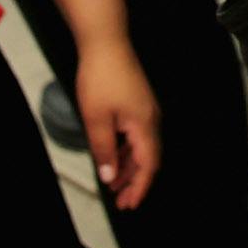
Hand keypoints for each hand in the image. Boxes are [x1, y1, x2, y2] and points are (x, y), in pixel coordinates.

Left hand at [71, 37, 160, 208]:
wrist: (106, 42)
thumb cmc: (101, 78)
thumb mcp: (96, 119)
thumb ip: (104, 150)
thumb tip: (109, 176)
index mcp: (144, 124)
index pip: (149, 164)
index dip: (141, 187)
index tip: (131, 204)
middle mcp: (151, 118)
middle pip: (148, 158)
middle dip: (135, 181)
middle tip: (122, 201)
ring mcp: (146, 109)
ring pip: (142, 147)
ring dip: (129, 166)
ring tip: (113, 183)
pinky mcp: (139, 102)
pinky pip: (137, 134)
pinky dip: (126, 150)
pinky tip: (113, 156)